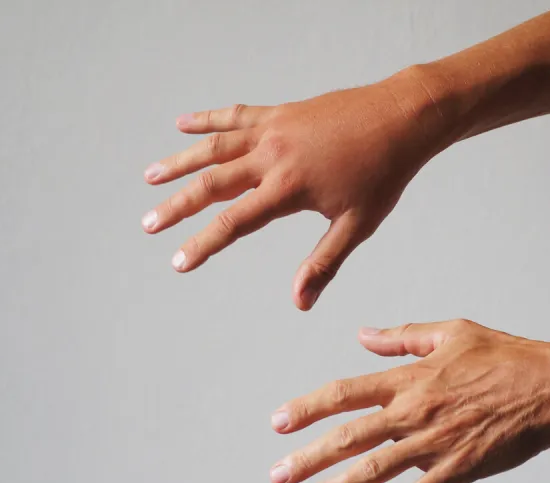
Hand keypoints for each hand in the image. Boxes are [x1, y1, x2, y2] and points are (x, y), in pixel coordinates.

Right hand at [141, 68, 441, 309]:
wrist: (401, 117)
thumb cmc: (383, 173)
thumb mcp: (357, 225)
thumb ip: (323, 263)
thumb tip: (299, 303)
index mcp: (288, 188)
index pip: (234, 222)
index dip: (202, 244)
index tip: (177, 261)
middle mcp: (272, 156)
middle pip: (212, 184)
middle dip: (176, 206)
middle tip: (147, 223)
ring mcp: (273, 129)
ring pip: (214, 146)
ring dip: (179, 161)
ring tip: (150, 176)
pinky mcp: (281, 112)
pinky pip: (235, 114)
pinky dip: (207, 119)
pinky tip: (183, 123)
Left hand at [269, 319, 549, 482]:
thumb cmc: (504, 355)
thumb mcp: (450, 332)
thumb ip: (402, 335)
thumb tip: (362, 334)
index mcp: (409, 378)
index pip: (344, 394)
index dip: (307, 408)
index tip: (278, 423)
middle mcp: (413, 412)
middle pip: (349, 437)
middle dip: (308, 458)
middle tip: (277, 476)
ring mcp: (434, 443)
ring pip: (374, 470)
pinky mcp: (457, 469)